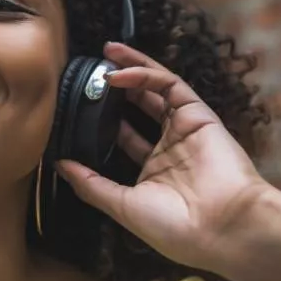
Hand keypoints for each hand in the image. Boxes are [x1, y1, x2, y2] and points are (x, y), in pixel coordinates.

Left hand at [55, 42, 269, 273]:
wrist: (222, 228)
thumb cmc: (174, 227)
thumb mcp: (121, 205)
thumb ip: (90, 183)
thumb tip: (59, 165)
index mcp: (152, 171)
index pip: (123, 137)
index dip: (102, 121)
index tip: (78, 107)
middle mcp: (169, 147)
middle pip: (139, 107)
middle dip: (116, 88)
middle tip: (91, 69)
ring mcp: (184, 130)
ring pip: (155, 89)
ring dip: (131, 68)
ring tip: (106, 52)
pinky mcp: (199, 115)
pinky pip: (170, 86)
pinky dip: (144, 75)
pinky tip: (117, 74)